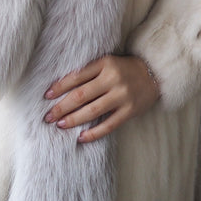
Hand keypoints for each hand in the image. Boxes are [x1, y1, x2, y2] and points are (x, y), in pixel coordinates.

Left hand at [43, 54, 159, 142]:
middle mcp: (112, 79)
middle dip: (62, 107)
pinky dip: (94, 133)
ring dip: (73, 119)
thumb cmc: (124, 68)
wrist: (153, 73)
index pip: (77, 76)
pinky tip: (81, 138)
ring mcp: (122, 96)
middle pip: (81, 95)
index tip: (47, 95)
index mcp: (105, 64)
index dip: (60, 86)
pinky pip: (109, 125)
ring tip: (60, 125)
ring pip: (92, 111)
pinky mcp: (130, 111)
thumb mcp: (107, 62)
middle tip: (47, 116)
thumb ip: (89, 71)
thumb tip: (63, 86)